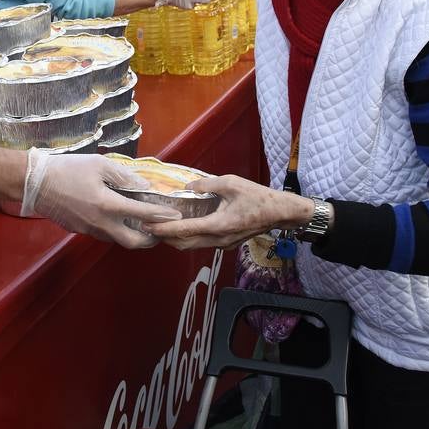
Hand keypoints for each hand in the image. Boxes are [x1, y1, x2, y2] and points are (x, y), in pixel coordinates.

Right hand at [22, 150, 182, 248]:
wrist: (35, 182)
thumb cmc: (67, 169)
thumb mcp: (99, 164)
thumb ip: (124, 176)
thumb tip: (144, 187)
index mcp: (108, 205)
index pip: (142, 214)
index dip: (162, 215)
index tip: (175, 216)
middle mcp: (100, 223)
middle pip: (132, 242)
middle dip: (150, 240)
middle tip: (160, 231)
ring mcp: (88, 229)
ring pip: (116, 239)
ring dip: (132, 235)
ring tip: (141, 225)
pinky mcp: (78, 230)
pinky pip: (101, 233)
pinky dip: (114, 230)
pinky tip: (115, 218)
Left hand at [146, 175, 312, 250]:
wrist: (280, 213)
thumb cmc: (258, 197)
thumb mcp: (231, 183)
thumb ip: (207, 184)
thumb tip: (189, 187)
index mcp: (218, 225)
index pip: (184, 230)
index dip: (163, 229)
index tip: (148, 226)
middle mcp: (218, 239)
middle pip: (184, 243)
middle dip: (164, 237)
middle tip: (149, 227)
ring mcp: (223, 244)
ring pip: (193, 245)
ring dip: (176, 239)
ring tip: (162, 227)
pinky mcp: (227, 243)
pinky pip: (202, 243)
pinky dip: (189, 237)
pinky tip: (183, 226)